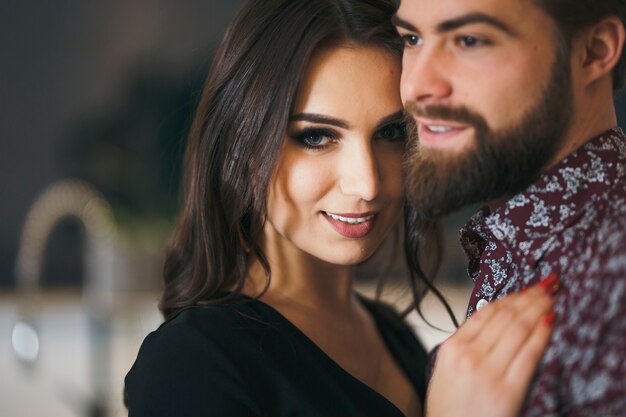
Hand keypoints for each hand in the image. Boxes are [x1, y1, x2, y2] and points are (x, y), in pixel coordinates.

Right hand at [425, 275, 557, 416]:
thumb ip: (465, 345)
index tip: (526, 287)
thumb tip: (491, 324)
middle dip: (529, 296)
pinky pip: (529, 353)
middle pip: (505, 316)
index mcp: (452, 348)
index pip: (485, 312)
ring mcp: (488, 372)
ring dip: (538, 308)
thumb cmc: (449, 409)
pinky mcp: (507, 390)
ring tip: (552, 296)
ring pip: (518, 328)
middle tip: (547, 284)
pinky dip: (542, 333)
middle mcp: (469, 356)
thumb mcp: (445, 370)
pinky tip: (551, 320)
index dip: (511, 296)